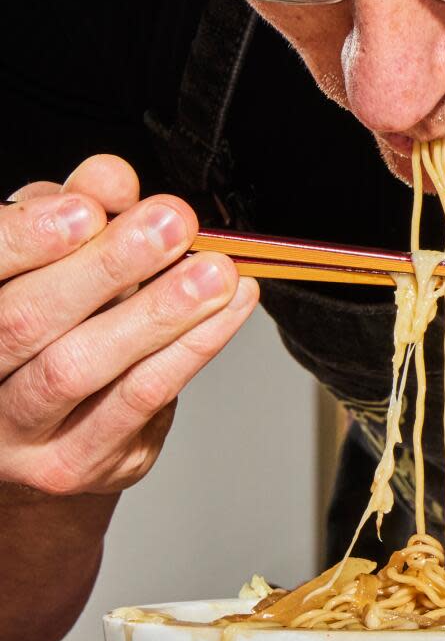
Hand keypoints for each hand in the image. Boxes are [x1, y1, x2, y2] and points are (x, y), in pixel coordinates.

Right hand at [0, 154, 258, 495]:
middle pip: (26, 322)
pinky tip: (227, 309)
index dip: (27, 240)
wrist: (40, 439)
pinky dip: (193, 347)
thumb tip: (112, 179)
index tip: (87, 210)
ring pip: (82, 368)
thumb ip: (72, 212)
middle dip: (105, 267)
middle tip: (169, 225)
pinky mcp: (76, 461)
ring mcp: (18, 433)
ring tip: (213, 272)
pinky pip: (139, 400)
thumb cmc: (45, 330)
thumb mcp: (47, 259)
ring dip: (159, 312)